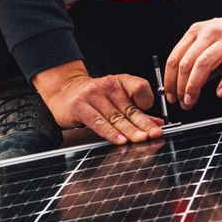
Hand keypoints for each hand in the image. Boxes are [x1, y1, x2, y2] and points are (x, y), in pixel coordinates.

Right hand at [32, 61, 162, 145]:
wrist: (64, 90)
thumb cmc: (93, 96)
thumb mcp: (116, 98)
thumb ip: (136, 110)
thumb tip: (158, 123)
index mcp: (120, 81)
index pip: (139, 87)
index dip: (148, 101)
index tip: (156, 117)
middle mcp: (108, 86)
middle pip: (129, 108)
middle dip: (144, 123)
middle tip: (155, 134)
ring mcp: (93, 96)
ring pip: (115, 117)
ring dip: (130, 130)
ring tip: (141, 139)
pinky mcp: (80, 107)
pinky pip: (98, 122)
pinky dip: (110, 132)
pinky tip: (120, 140)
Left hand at [164, 0, 221, 107]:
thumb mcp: (211, 40)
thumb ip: (198, 61)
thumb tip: (184, 86)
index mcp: (197, 31)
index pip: (175, 57)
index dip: (169, 79)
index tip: (170, 94)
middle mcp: (210, 34)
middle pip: (187, 62)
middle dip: (180, 86)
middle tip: (182, 102)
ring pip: (203, 64)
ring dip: (194, 86)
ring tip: (192, 100)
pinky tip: (221, 92)